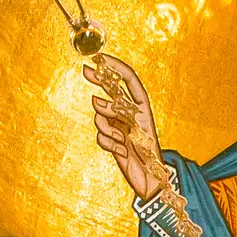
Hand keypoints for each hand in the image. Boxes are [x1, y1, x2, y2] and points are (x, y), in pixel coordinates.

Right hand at [87, 55, 168, 200]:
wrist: (151, 179)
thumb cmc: (151, 155)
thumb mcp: (138, 128)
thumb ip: (118, 113)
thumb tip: (95, 100)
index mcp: (141, 105)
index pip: (127, 79)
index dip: (114, 67)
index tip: (100, 57)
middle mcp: (128, 113)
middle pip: (110, 91)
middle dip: (98, 79)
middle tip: (85, 70)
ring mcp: (118, 125)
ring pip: (100, 116)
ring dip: (107, 128)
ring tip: (120, 139)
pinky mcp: (111, 140)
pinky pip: (100, 136)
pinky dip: (108, 143)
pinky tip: (120, 151)